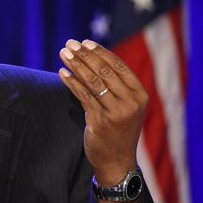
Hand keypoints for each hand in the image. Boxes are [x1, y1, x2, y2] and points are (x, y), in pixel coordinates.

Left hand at [57, 39, 146, 184]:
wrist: (117, 161)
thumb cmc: (119, 129)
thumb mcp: (125, 106)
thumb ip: (116, 85)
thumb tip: (93, 57)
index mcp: (140, 94)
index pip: (119, 66)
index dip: (100, 52)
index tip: (85, 42)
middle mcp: (131, 102)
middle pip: (104, 71)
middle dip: (84, 55)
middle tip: (69, 44)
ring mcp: (117, 112)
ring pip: (92, 81)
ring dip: (75, 65)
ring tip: (63, 54)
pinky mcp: (100, 121)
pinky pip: (82, 95)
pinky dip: (71, 82)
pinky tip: (62, 73)